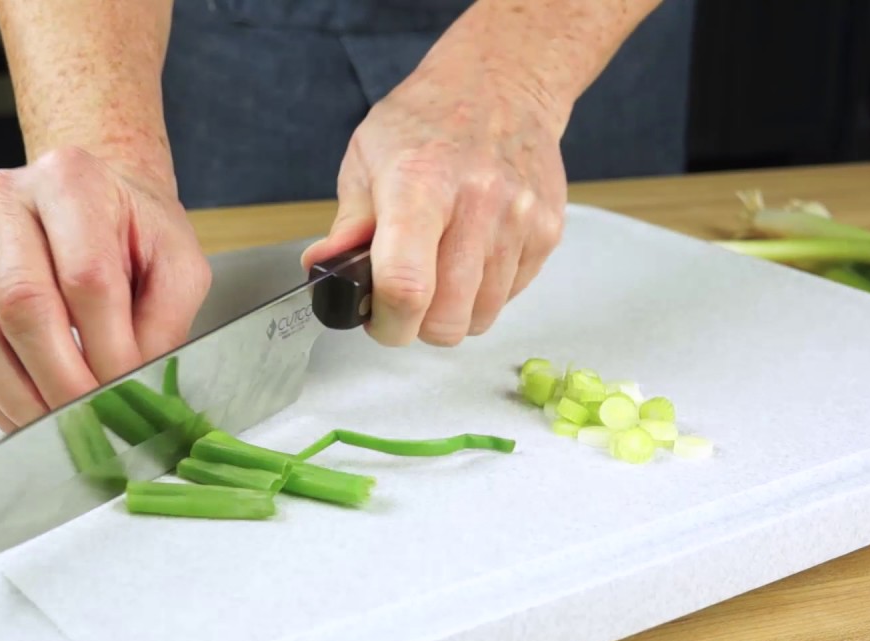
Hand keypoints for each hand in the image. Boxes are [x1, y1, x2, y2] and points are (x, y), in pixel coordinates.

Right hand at [0, 147, 210, 431]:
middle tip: (96, 421)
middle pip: (23, 305)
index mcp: (71, 182)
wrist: (97, 196)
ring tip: (64, 430)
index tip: (130, 391)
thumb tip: (137, 388)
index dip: (108, 347)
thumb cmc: (138, 229)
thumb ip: (166, 321)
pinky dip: (0, 396)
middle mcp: (9, 204)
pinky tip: (34, 420)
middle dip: (63, 379)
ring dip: (24, 397)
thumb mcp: (177, 261)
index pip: (86, 277)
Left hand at [302, 63, 567, 346]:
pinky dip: (486, 292)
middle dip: (418, 326)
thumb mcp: (367, 157)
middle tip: (405, 300)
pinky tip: (472, 255)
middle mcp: (478, 204)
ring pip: (481, 317)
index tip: (378, 321)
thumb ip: (348, 223)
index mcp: (421, 185)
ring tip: (440, 272)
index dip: (388, 323)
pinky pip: (510, 296)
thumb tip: (322, 268)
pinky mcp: (547, 232)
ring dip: (455, 311)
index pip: (407, 285)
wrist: (503, 84)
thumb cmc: (428, 119)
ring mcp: (520, 220)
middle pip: (448, 318)